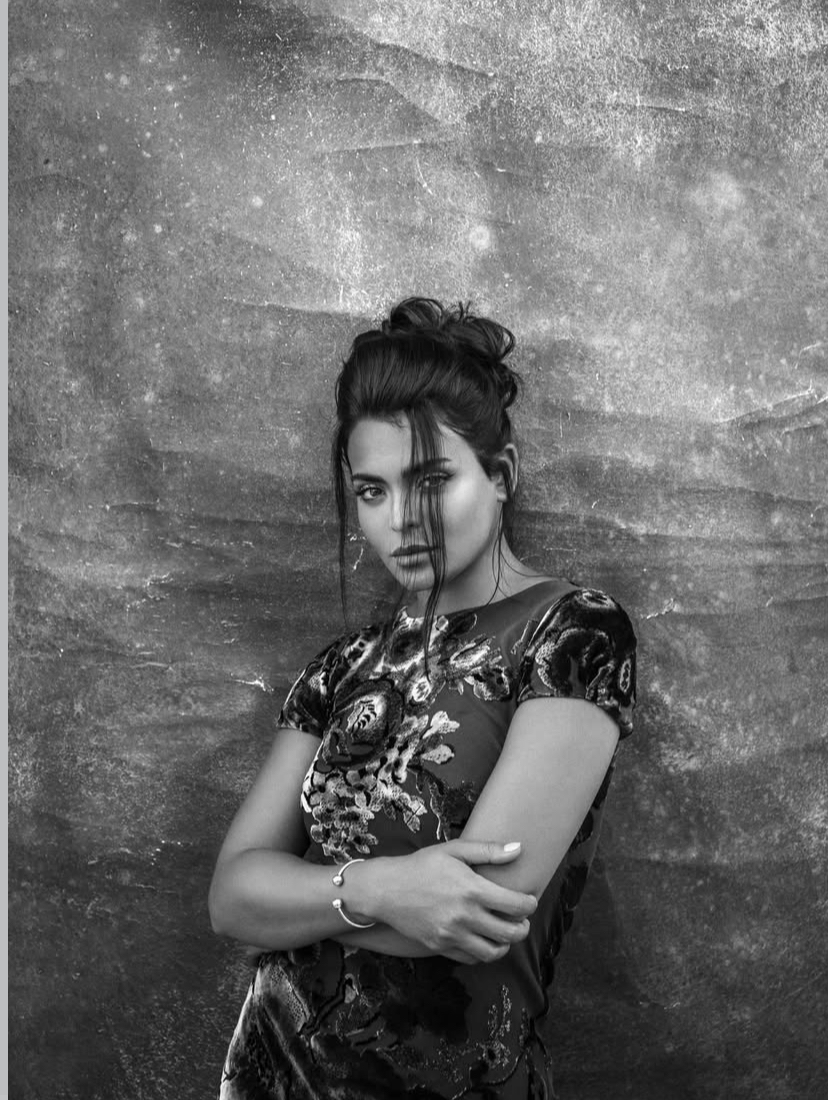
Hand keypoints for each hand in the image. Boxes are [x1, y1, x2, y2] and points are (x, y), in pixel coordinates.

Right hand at [361, 840, 536, 964]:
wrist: (386, 889)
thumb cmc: (421, 865)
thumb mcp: (454, 850)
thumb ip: (488, 850)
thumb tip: (519, 849)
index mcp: (472, 890)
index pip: (517, 906)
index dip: (530, 904)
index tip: (529, 900)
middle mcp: (465, 916)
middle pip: (510, 933)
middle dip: (523, 927)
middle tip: (521, 919)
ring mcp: (452, 935)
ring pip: (493, 952)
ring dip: (505, 944)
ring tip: (504, 932)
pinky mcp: (440, 947)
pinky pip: (472, 958)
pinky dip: (483, 952)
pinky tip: (482, 938)